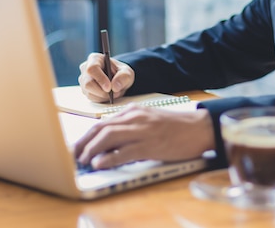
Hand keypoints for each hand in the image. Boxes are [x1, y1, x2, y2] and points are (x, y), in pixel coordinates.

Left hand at [74, 106, 214, 169]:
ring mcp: (143, 130)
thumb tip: (109, 143)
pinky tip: (100, 163)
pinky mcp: (151, 145)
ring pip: (109, 136)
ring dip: (91, 149)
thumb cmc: (175, 128)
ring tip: (83, 161)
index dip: (86, 136)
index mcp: (133, 111)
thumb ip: (130, 128)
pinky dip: (109, 157)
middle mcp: (135, 118)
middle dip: (83, 143)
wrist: (199, 128)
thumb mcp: (149, 121)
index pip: (102, 123)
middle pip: (101, 128)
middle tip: (74, 156)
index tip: (77, 147)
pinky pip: (125, 151)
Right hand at [78, 53, 134, 102]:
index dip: (100, 79)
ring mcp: (83, 80)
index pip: (92, 68)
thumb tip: (115, 87)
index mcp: (95, 59)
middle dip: (102, 91)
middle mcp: (85, 68)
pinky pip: (91, 98)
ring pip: (89, 93)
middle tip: (114, 93)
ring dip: (103, 96)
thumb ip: (123, 77)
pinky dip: (101, 99)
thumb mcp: (127, 72)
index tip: (109, 88)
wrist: (118, 80)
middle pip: (88, 83)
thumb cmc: (120, 73)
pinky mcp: (84, 90)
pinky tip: (108, 95)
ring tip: (114, 93)